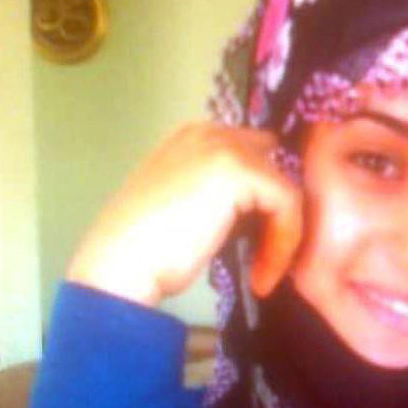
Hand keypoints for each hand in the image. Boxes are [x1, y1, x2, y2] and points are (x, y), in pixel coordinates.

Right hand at [65, 122, 301, 306]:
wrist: (120, 264)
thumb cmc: (146, 250)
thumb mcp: (187, 208)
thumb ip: (218, 195)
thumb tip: (260, 210)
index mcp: (192, 139)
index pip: (254, 158)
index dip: (264, 202)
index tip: (259, 248)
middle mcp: (209, 132)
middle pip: (274, 168)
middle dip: (278, 212)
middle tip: (268, 259)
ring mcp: (224, 146)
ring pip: (284, 189)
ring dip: (282, 236)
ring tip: (263, 274)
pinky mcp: (239, 170)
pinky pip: (287, 204)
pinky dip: (283, 242)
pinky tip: (262, 274)